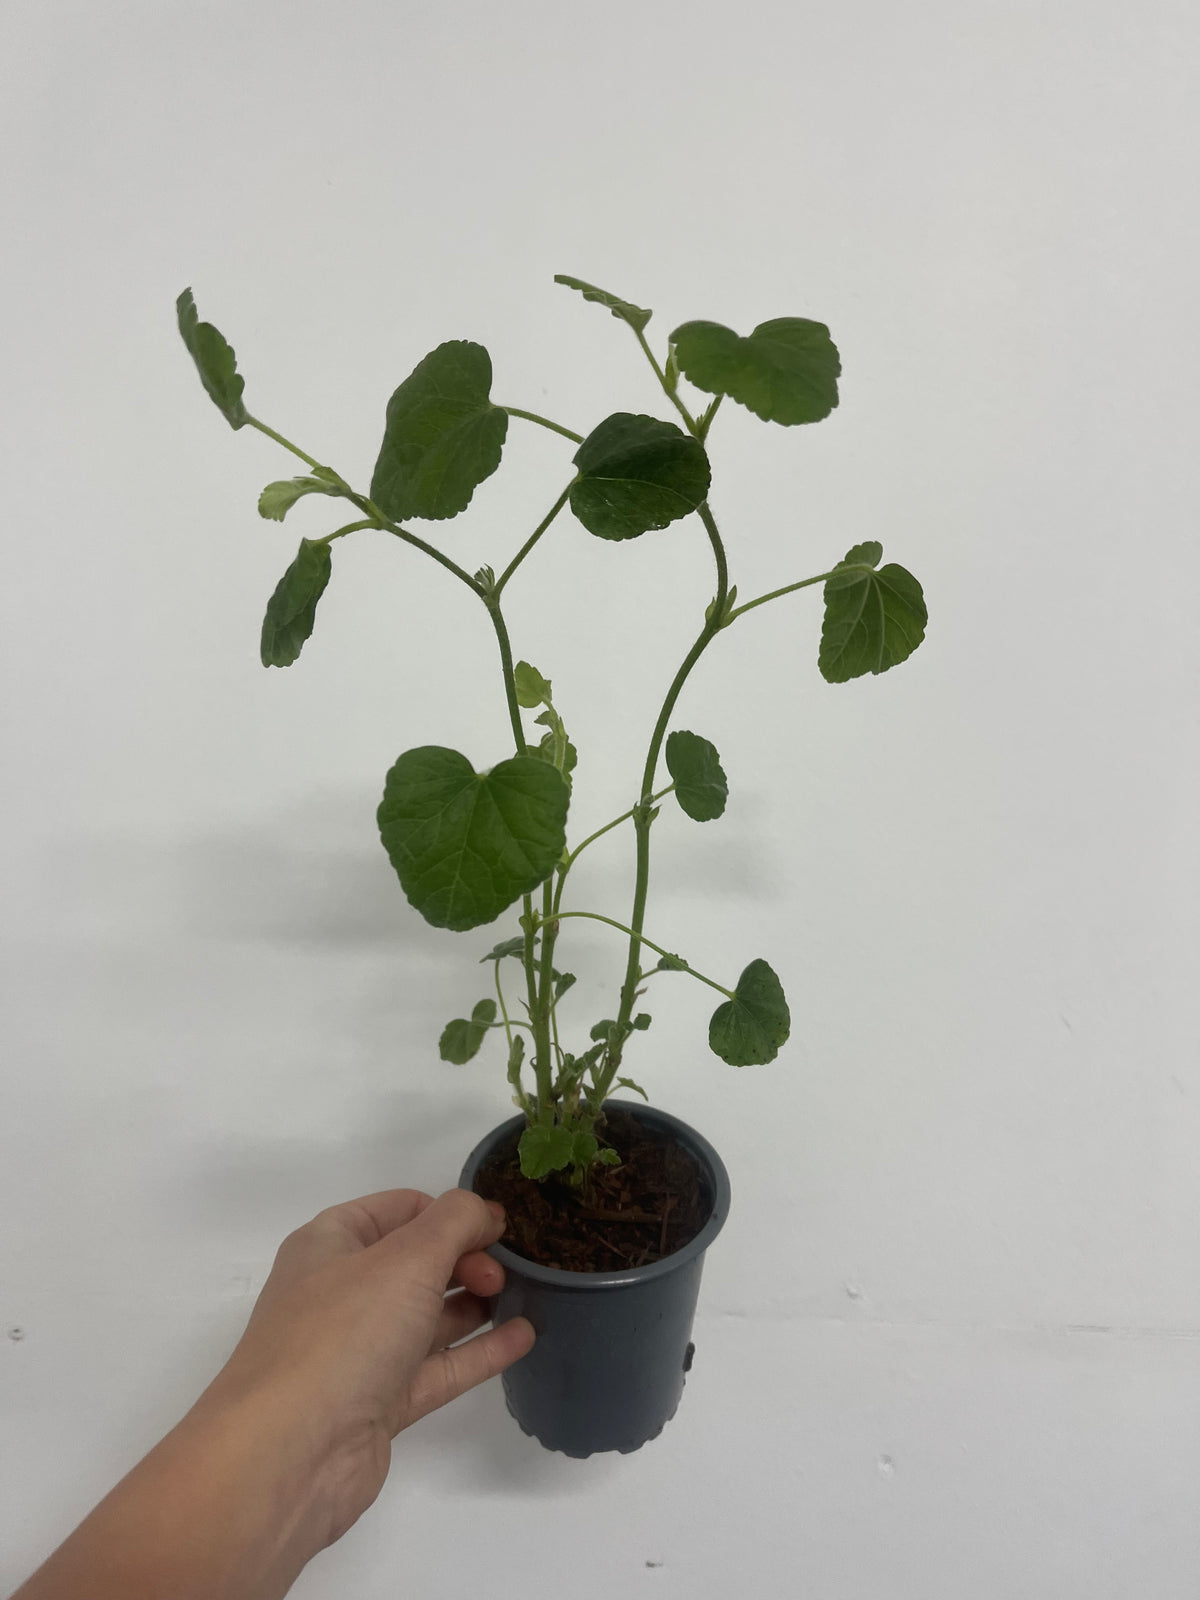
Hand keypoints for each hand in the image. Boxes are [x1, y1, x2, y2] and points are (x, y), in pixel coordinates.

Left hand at [201, 1187, 535, 1547]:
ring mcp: (359, 1353)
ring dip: (476, 1303)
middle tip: (506, 1271)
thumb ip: (455, 1222)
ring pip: (428, 1317)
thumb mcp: (405, 1258)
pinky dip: (478, 1351)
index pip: (400, 1209)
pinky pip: (437, 1367)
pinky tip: (523, 1336)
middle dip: (467, 1258)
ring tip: (528, 1293)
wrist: (289, 1454)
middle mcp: (341, 1292)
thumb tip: (485, 1210)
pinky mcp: (378, 1405)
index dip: (451, 1211)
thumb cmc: (342, 1332)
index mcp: (330, 1244)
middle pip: (416, 1262)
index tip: (501, 1225)